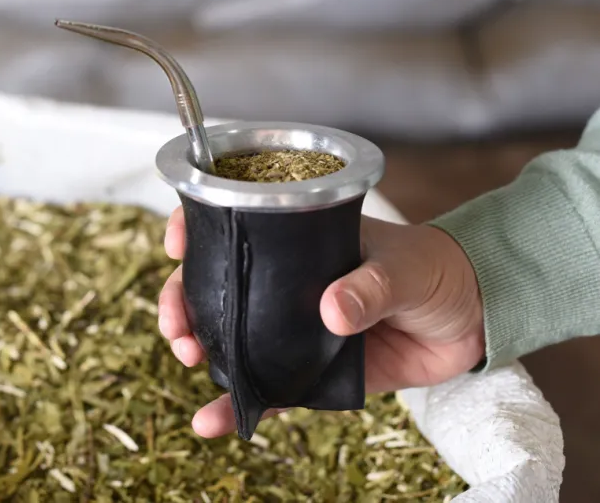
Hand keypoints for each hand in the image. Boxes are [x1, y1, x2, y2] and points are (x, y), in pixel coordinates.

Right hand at [158, 205, 484, 437]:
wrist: (470, 319)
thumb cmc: (434, 270)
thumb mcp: (404, 267)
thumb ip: (370, 286)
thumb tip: (332, 311)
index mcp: (300, 241)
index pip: (236, 226)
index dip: (197, 231)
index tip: (178, 245)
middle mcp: (284, 282)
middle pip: (216, 286)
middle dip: (184, 301)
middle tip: (179, 324)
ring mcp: (292, 327)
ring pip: (230, 337)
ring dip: (200, 347)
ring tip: (189, 357)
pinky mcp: (309, 371)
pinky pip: (266, 389)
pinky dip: (238, 406)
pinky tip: (208, 421)